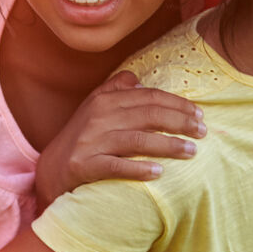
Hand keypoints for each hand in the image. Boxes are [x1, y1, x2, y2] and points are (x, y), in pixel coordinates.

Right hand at [33, 70, 204, 209]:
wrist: (50, 170)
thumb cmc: (80, 138)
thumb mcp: (93, 108)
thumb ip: (114, 89)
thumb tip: (137, 79)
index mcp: (104, 101)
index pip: (148, 97)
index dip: (177, 104)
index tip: (199, 113)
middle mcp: (98, 118)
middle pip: (148, 115)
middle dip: (180, 122)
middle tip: (203, 132)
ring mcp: (91, 142)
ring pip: (137, 140)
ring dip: (169, 145)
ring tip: (191, 151)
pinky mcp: (84, 166)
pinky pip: (116, 166)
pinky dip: (138, 169)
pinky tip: (158, 173)